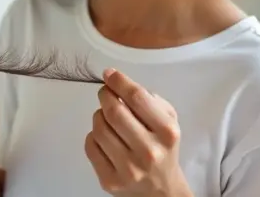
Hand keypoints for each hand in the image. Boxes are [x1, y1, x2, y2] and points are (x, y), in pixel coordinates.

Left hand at [84, 68, 190, 196]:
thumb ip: (149, 100)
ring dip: (99, 115)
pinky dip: (93, 135)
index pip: (137, 98)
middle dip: (105, 96)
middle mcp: (149, 152)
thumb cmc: (163, 149)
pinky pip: (90, 146)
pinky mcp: (110, 181)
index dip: (119, 82)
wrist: (161, 190)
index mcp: (167, 133)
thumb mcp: (168, 121)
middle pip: (114, 111)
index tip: (110, 74)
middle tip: (105, 93)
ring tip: (106, 116)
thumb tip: (117, 82)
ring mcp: (128, 169)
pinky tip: (104, 136)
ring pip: (99, 128)